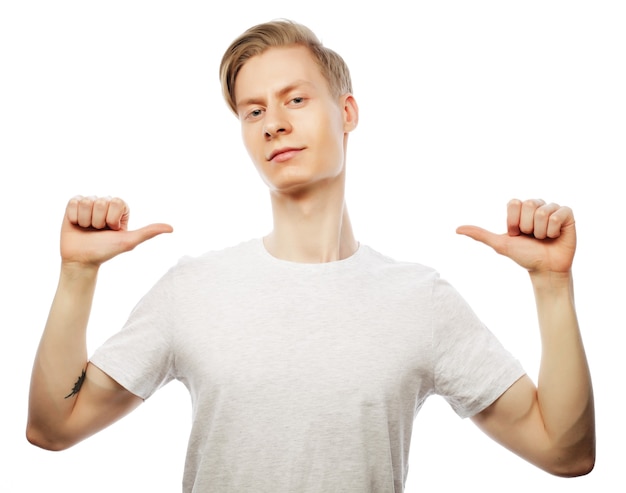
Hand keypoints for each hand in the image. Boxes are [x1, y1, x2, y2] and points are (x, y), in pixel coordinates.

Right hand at [60, 196, 172, 267]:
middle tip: (98, 231)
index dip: (112, 219)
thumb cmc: (106, 250)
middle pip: (100, 202)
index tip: (112, 229)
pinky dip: (74, 217)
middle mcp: (106, 203)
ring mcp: (89, 203)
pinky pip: (74, 203)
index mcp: (120, 208)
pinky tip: (78, 225)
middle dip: (98, 221)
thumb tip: (171, 228)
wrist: (82, 259)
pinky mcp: (73, 205)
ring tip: (88, 229)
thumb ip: (149, 232)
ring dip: (86, 220)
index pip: (116, 202)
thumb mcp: (129, 241)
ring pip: (86, 202)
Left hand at [456, 199, 575, 273]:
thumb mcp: (500, 244)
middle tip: (532, 237)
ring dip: (541, 232)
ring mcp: (553, 209)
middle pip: (529, 205)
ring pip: (543, 212)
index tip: (517, 234)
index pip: (514, 203)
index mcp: (521, 210)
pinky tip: (555, 236)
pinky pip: (558, 215)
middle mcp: (537, 206)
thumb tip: (457, 229)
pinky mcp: (568, 215)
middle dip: (528, 227)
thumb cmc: (524, 256)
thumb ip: (480, 234)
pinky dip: (553, 230)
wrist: (545, 269)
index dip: (514, 222)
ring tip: (543, 238)